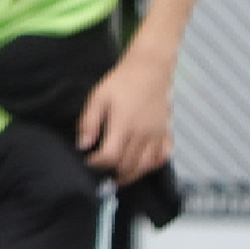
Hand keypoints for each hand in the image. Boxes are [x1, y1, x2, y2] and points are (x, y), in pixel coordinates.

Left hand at [76, 46, 174, 178]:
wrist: (149, 70)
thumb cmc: (121, 83)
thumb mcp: (98, 97)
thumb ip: (89, 123)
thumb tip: (83, 146)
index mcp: (123, 125)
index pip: (110, 157)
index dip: (97, 164)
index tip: (88, 162)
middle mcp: (142, 134)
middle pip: (127, 165)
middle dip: (112, 173)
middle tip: (101, 176)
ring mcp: (157, 135)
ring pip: (145, 167)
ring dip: (130, 176)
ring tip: (117, 178)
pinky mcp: (166, 133)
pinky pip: (162, 158)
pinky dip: (152, 167)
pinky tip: (141, 167)